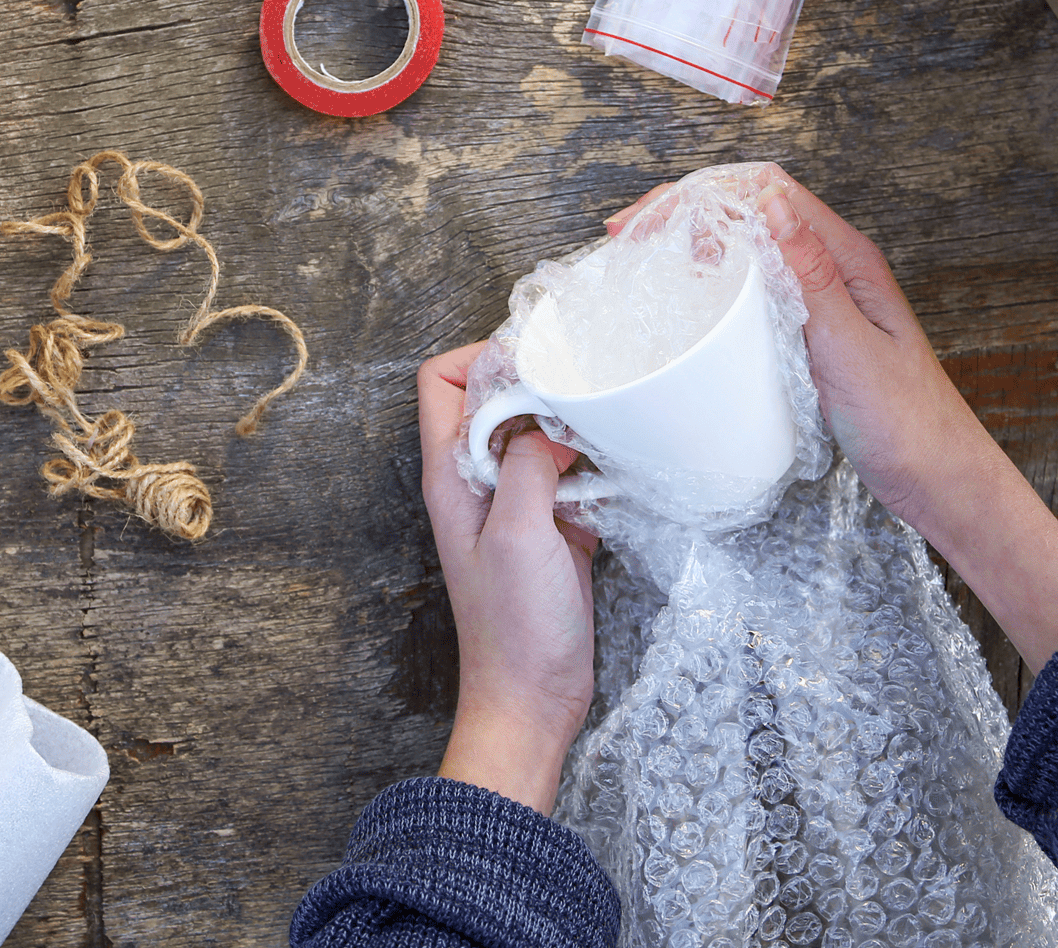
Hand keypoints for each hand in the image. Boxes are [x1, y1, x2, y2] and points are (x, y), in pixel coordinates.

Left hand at [419, 343, 597, 813]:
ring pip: (535, 432)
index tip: (533, 362)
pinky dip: (591, 465)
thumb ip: (527, 463)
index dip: (480, 358)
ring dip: (569, 424)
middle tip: (581, 388)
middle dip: (537, 384)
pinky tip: (615, 475)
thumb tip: (548, 420)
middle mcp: (474, 479)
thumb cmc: (515, 628)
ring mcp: (512, 502)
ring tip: (603, 427)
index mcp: (449, 473)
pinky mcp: (549, 525)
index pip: (441, 380)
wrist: (533, 700)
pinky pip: (566, 473)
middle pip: (493, 399)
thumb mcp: (519, 533)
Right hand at [609, 166, 1057, 671]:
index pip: (765, 191)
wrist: (938, 479)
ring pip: (747, 245)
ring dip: (692, 240)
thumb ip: (812, 276)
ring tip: (643, 258)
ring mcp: (819, 297)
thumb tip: (771, 204)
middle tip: (625, 237)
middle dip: (683, 211)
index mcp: (848, 258)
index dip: (698, 194)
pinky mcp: (807, 329)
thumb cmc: (907, 422)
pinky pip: (753, 286)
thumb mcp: (851, 346)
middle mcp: (832, 267)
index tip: (645, 221)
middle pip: (748, 209)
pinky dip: (711, 279)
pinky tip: (688, 300)